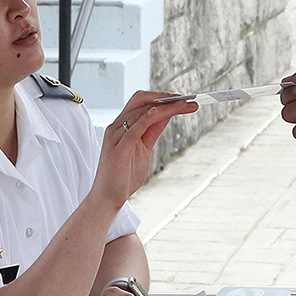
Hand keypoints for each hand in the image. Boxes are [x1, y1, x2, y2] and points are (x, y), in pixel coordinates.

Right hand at [89, 91, 190, 209]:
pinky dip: (146, 118)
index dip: (164, 98)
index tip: (185, 100)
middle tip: (187, 99)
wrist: (107, 198)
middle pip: (141, 100)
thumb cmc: (124, 176)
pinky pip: (133, 129)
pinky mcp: (118, 150)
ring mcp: (116, 137)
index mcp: (123, 126)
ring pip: (141, 112)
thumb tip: (166, 115)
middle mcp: (117, 127)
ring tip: (184, 105)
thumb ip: (152, 131)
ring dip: (165, 107)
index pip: (144, 103)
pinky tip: (158, 113)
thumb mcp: (144, 149)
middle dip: (165, 97)